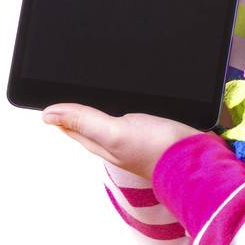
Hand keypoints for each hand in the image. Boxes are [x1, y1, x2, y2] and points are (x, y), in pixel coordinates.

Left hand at [42, 103, 200, 181]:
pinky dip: (131, 105)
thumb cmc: (156, 150)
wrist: (197, 156)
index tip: (51, 93)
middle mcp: (115, 141)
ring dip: (107, 104)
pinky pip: (135, 115)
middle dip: (80, 107)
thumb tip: (48, 114)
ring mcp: (136, 136)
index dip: (61, 110)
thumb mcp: (114, 133)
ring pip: (113, 117)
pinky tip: (136, 96)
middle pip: (90, 122)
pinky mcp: (156, 129)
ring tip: (98, 88)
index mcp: (100, 143)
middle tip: (71, 87)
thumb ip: (84, 121)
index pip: (71, 125)